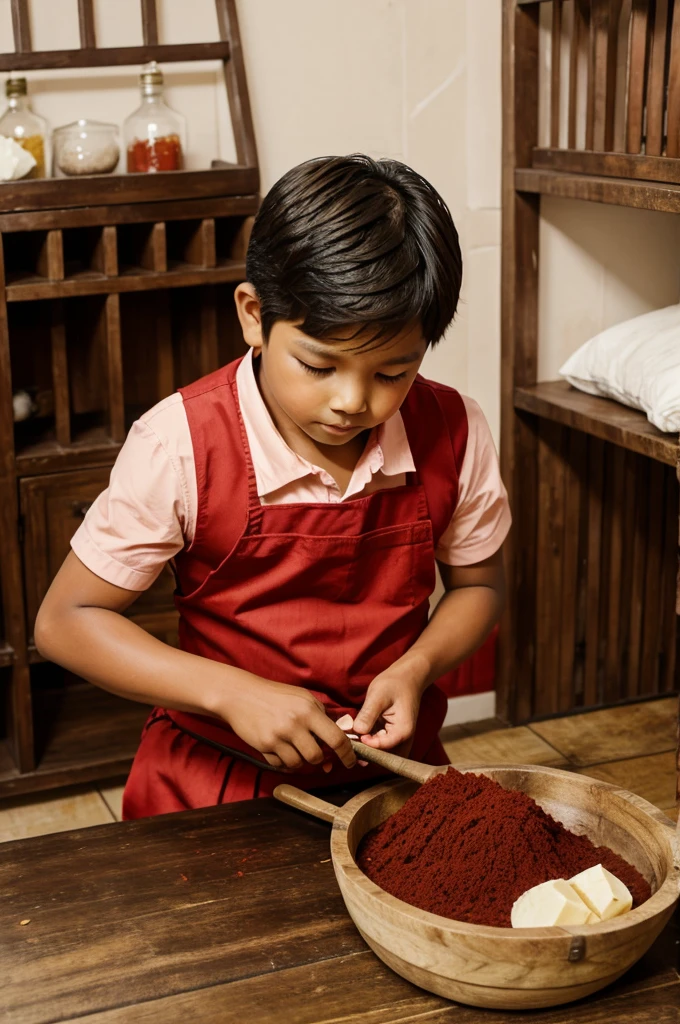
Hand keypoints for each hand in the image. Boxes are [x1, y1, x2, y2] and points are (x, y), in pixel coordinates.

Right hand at [220, 674, 355, 772]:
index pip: (336, 738)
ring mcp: (279, 737)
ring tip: (293, 745)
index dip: (347, 754)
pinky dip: (283, 761)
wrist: (241, 695)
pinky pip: (281, 765)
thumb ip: (322, 715)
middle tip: (313, 749)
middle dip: (318, 758)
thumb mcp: (303, 697)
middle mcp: (295, 724)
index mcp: (308, 710)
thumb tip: (339, 738)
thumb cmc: (275, 696)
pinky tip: (279, 747)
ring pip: (299, 764)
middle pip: (317, 756)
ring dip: (300, 759)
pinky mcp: (264, 746)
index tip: (350, 762)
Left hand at [352, 653, 429, 754]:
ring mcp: (396, 739)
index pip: (381, 748)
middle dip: (362, 748)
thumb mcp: (378, 696)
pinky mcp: (389, 736)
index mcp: (402, 732)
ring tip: (349, 734)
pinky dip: (365, 740)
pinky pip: (377, 744)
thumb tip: (356, 732)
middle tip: (347, 736)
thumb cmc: (394, 684)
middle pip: (380, 754)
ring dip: (363, 745)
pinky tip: (355, 732)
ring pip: (377, 751)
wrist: (407, 678)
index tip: (351, 733)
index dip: (364, 743)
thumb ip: (368, 714)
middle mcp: (402, 740)